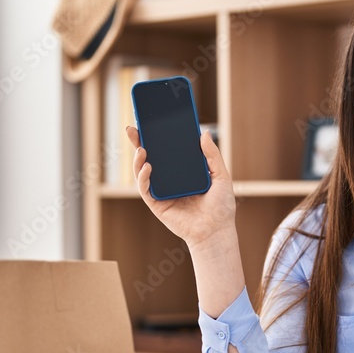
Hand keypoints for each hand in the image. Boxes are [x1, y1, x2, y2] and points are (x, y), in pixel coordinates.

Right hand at [126, 125, 236, 249]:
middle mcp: (170, 180)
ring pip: (143, 172)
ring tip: (142, 147)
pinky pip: (145, 189)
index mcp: (184, 172)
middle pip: (151, 158)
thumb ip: (212, 155)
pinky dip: (143, 177)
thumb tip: (203, 132)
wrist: (216, 231)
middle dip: (139, 143)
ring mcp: (162, 192)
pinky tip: (148, 166)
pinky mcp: (157, 204)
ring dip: (138, 159)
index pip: (168, 151)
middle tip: (132, 128)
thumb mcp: (220, 175)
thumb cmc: (221, 207)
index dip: (158, 137)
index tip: (151, 121)